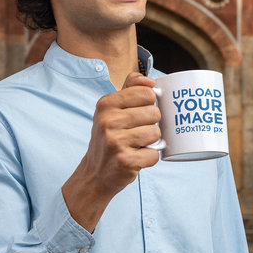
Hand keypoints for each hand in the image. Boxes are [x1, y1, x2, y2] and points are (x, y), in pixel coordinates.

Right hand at [62, 72, 160, 231]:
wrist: (96, 172)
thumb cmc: (110, 136)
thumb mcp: (113, 109)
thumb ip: (131, 87)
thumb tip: (150, 80)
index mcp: (106, 103)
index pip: (147, 93)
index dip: (149, 104)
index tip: (139, 113)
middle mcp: (108, 121)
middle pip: (154, 113)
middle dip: (151, 124)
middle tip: (137, 132)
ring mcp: (116, 142)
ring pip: (156, 133)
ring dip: (151, 141)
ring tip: (136, 145)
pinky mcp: (125, 161)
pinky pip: (154, 154)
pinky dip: (150, 158)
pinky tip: (136, 158)